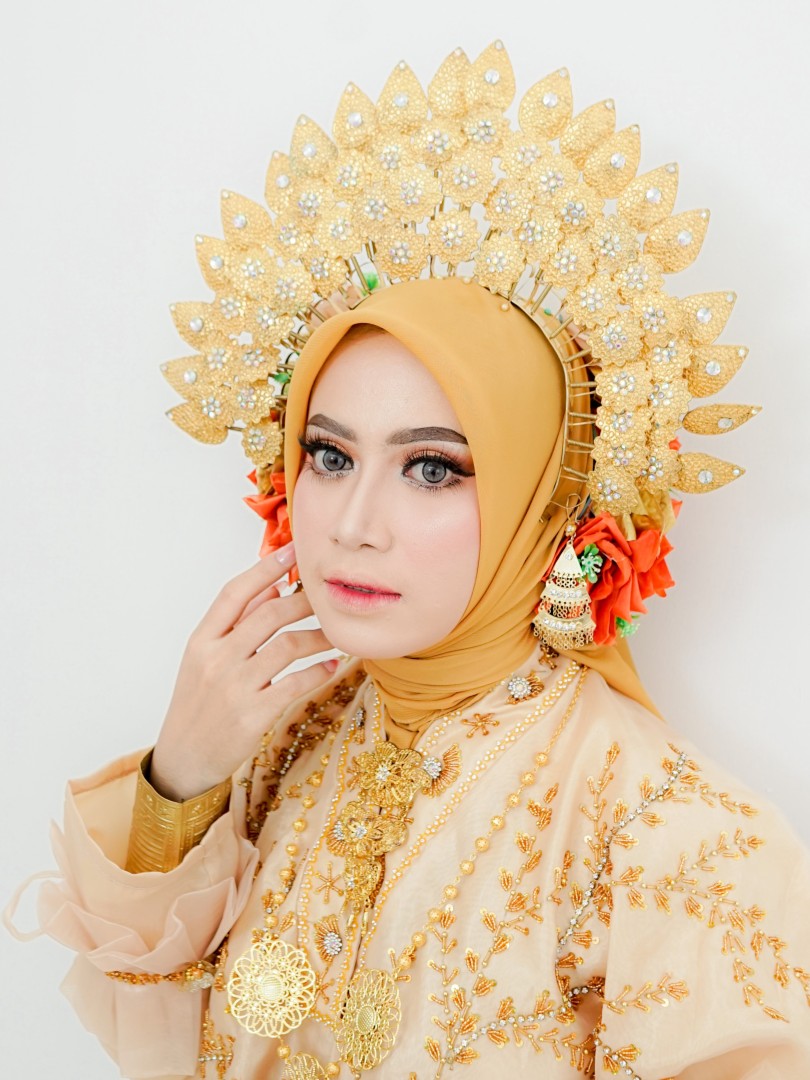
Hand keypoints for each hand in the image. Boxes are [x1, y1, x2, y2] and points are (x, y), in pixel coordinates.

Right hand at [150, 543, 337, 800]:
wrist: (183, 760)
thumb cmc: (198, 704)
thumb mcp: (205, 659)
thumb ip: (236, 622)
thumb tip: (273, 586)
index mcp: (201, 640)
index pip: (234, 592)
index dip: (265, 567)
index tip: (293, 550)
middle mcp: (216, 659)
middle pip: (269, 614)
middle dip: (305, 601)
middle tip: (328, 597)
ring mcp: (234, 687)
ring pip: (288, 646)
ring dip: (320, 636)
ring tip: (338, 635)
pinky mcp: (253, 715)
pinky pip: (296, 683)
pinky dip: (318, 671)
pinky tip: (331, 665)